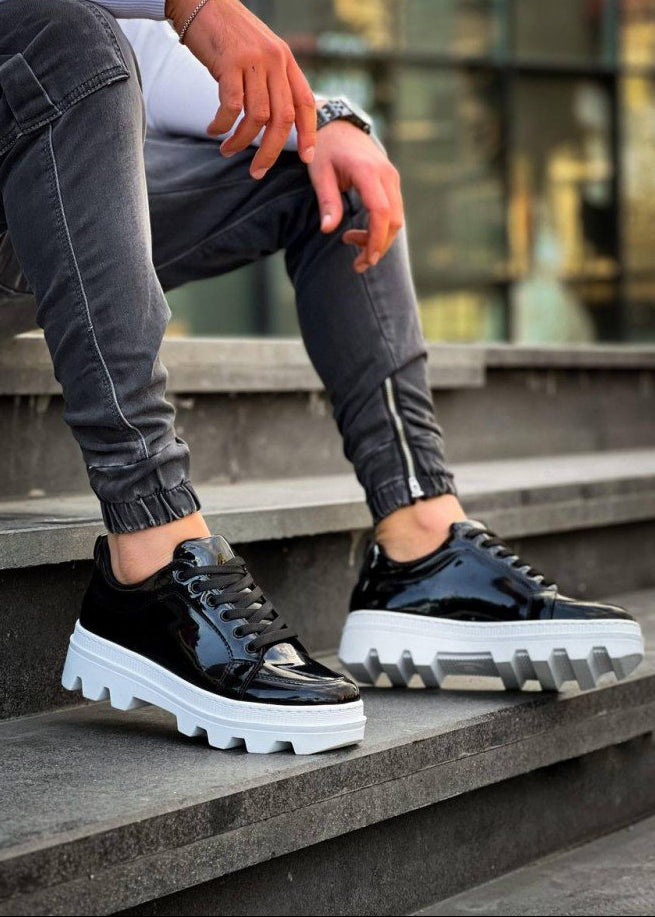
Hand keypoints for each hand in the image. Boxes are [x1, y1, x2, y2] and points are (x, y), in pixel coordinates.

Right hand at [166, 0, 315, 178]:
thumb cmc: (226, 33)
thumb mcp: (258, 53)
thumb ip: (269, 80)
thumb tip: (272, 121)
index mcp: (286, 60)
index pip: (306, 102)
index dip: (309, 133)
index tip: (307, 158)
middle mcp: (275, 60)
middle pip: (283, 118)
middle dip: (271, 151)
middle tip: (257, 172)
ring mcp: (253, 60)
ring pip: (258, 117)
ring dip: (242, 141)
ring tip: (227, 150)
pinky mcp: (230, 62)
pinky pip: (232, 107)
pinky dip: (222, 125)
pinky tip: (213, 130)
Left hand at [308, 120, 403, 271]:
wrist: (338, 125)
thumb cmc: (325, 150)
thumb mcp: (319, 173)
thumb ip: (328, 201)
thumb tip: (328, 230)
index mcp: (367, 171)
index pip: (381, 211)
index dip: (377, 238)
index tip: (367, 259)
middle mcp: (386, 174)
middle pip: (394, 219)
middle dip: (379, 246)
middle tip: (358, 264)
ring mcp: (392, 178)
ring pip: (396, 218)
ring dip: (379, 239)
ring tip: (351, 243)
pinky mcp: (392, 182)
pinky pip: (393, 211)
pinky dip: (380, 228)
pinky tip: (360, 233)